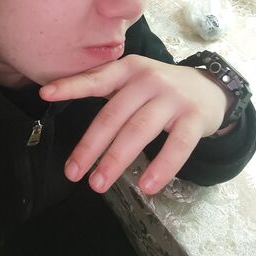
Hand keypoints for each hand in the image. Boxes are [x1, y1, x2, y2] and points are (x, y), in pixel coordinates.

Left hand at [40, 55, 231, 194]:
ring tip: (98, 183)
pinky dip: (162, 167)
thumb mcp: (133, 80)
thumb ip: (107, 89)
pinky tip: (147, 186)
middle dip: (90, 146)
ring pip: (139, 130)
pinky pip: (177, 145)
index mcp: (128, 70)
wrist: (210, 88)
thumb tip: (65, 103)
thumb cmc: (160, 89)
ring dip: (116, 160)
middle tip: (73, 172)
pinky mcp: (194, 118)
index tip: (45, 94)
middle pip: (113, 114)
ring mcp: (172, 98)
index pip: (96, 78)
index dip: (71, 86)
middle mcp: (147, 80)